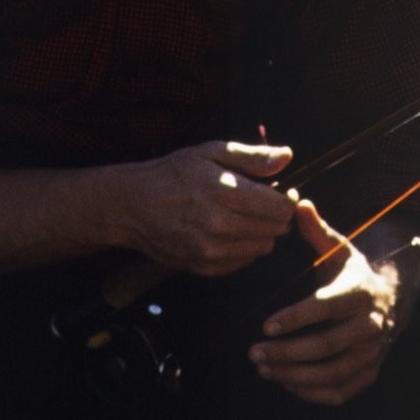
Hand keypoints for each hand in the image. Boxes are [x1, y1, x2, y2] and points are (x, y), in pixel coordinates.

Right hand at [122, 140, 297, 274]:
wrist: (132, 206)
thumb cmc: (172, 173)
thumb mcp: (211, 152)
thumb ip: (252, 157)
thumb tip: (287, 157)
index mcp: (225, 192)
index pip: (280, 207)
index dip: (287, 199)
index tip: (281, 192)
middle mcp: (221, 225)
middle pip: (275, 229)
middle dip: (276, 216)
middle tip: (262, 203)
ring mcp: (211, 250)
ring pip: (262, 247)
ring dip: (261, 232)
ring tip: (244, 216)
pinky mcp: (203, 267)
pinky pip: (242, 261)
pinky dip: (243, 248)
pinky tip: (229, 232)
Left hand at [251, 198, 402, 405]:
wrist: (393, 299)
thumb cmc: (354, 273)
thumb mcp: (340, 249)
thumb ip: (317, 231)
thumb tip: (296, 202)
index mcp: (360, 291)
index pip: (326, 307)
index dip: (296, 318)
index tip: (265, 325)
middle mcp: (371, 325)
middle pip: (326, 345)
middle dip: (287, 352)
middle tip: (254, 353)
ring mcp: (373, 353)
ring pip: (333, 373)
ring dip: (294, 375)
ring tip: (264, 369)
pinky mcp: (371, 373)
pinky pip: (341, 392)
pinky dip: (312, 393)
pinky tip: (286, 383)